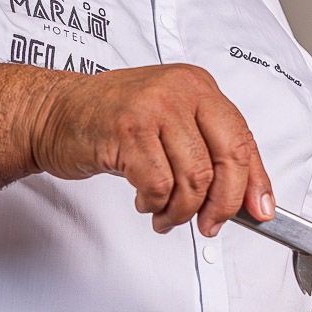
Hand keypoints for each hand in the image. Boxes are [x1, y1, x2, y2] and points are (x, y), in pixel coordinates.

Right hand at [0, 61, 272, 235]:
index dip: (255, 183)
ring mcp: (153, 107)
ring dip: (182, 211)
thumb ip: (208, 151)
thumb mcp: (169, 124)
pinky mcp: (127, 129)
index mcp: (199, 86)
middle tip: (209, 225)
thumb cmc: (111, 122)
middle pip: (226, 160)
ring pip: (193, 179)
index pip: (243, 139)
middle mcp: (181, 90)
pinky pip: (158, 185)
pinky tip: (143, 201)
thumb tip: (249, 198)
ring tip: (165, 214)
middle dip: (222, 204)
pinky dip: (154, 204)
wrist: (52, 113)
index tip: (259, 213)